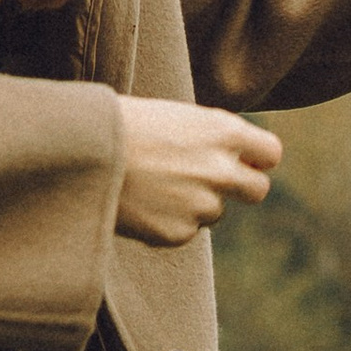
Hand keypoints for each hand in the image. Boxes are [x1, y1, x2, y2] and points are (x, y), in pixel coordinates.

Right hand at [114, 98, 281, 245]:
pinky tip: (140, 203)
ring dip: (194, 203)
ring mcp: (201, 205)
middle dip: (240, 188)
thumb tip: (230, 156)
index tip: (243, 160)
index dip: (256, 158)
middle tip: (209, 181)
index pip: (270, 153)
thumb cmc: (121, 124)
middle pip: (258, 190)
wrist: (80, 153)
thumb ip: (210, 138)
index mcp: (223, 132)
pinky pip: (184, 230)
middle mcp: (221, 171)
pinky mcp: (178, 233)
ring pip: (215, 211)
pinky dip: (167, 221)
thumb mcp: (176, 117)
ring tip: (153, 185)